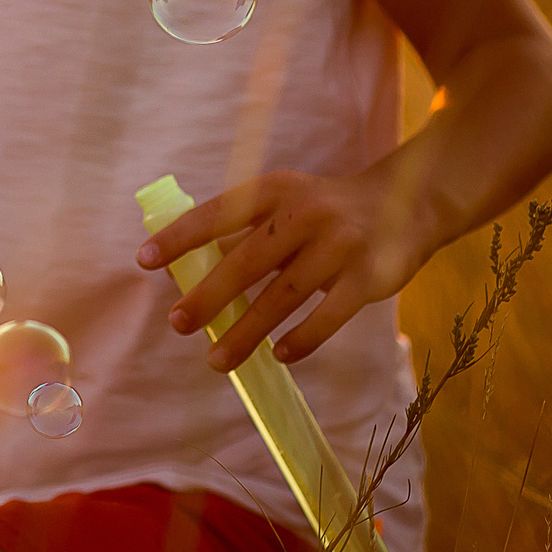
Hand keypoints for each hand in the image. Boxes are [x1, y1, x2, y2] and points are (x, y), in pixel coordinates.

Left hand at [137, 167, 433, 368]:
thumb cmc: (323, 212)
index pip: (217, 214)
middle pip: (247, 261)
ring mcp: (340, 245)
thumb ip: (239, 234)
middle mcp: (305, 213)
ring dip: (247, 332)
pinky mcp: (368, 276)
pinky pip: (329, 315)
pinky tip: (277, 355)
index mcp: (273, 191)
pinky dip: (302, 338)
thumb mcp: (281, 207)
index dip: (179, 237)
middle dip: (208, 296)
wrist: (407, 204)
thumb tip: (182, 273)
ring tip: (216, 360)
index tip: (143, 260)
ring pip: (283, 296)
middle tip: (178, 324)